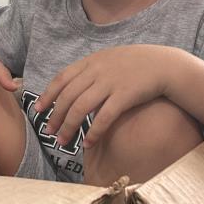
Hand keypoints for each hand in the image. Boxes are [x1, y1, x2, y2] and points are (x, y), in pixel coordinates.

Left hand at [34, 45, 183, 148]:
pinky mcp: (125, 95)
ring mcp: (110, 82)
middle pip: (68, 96)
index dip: (48, 95)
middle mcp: (98, 71)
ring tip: (63, 142)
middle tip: (49, 132)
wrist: (166, 65)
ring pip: (80, 108)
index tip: (38, 110)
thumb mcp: (111, 59)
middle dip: (55, 116)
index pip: (62, 79)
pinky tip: (88, 143)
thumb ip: (92, 71)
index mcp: (92, 61)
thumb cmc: (138, 65)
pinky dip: (93, 132)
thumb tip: (74, 90)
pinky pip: (103, 117)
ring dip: (69, 127)